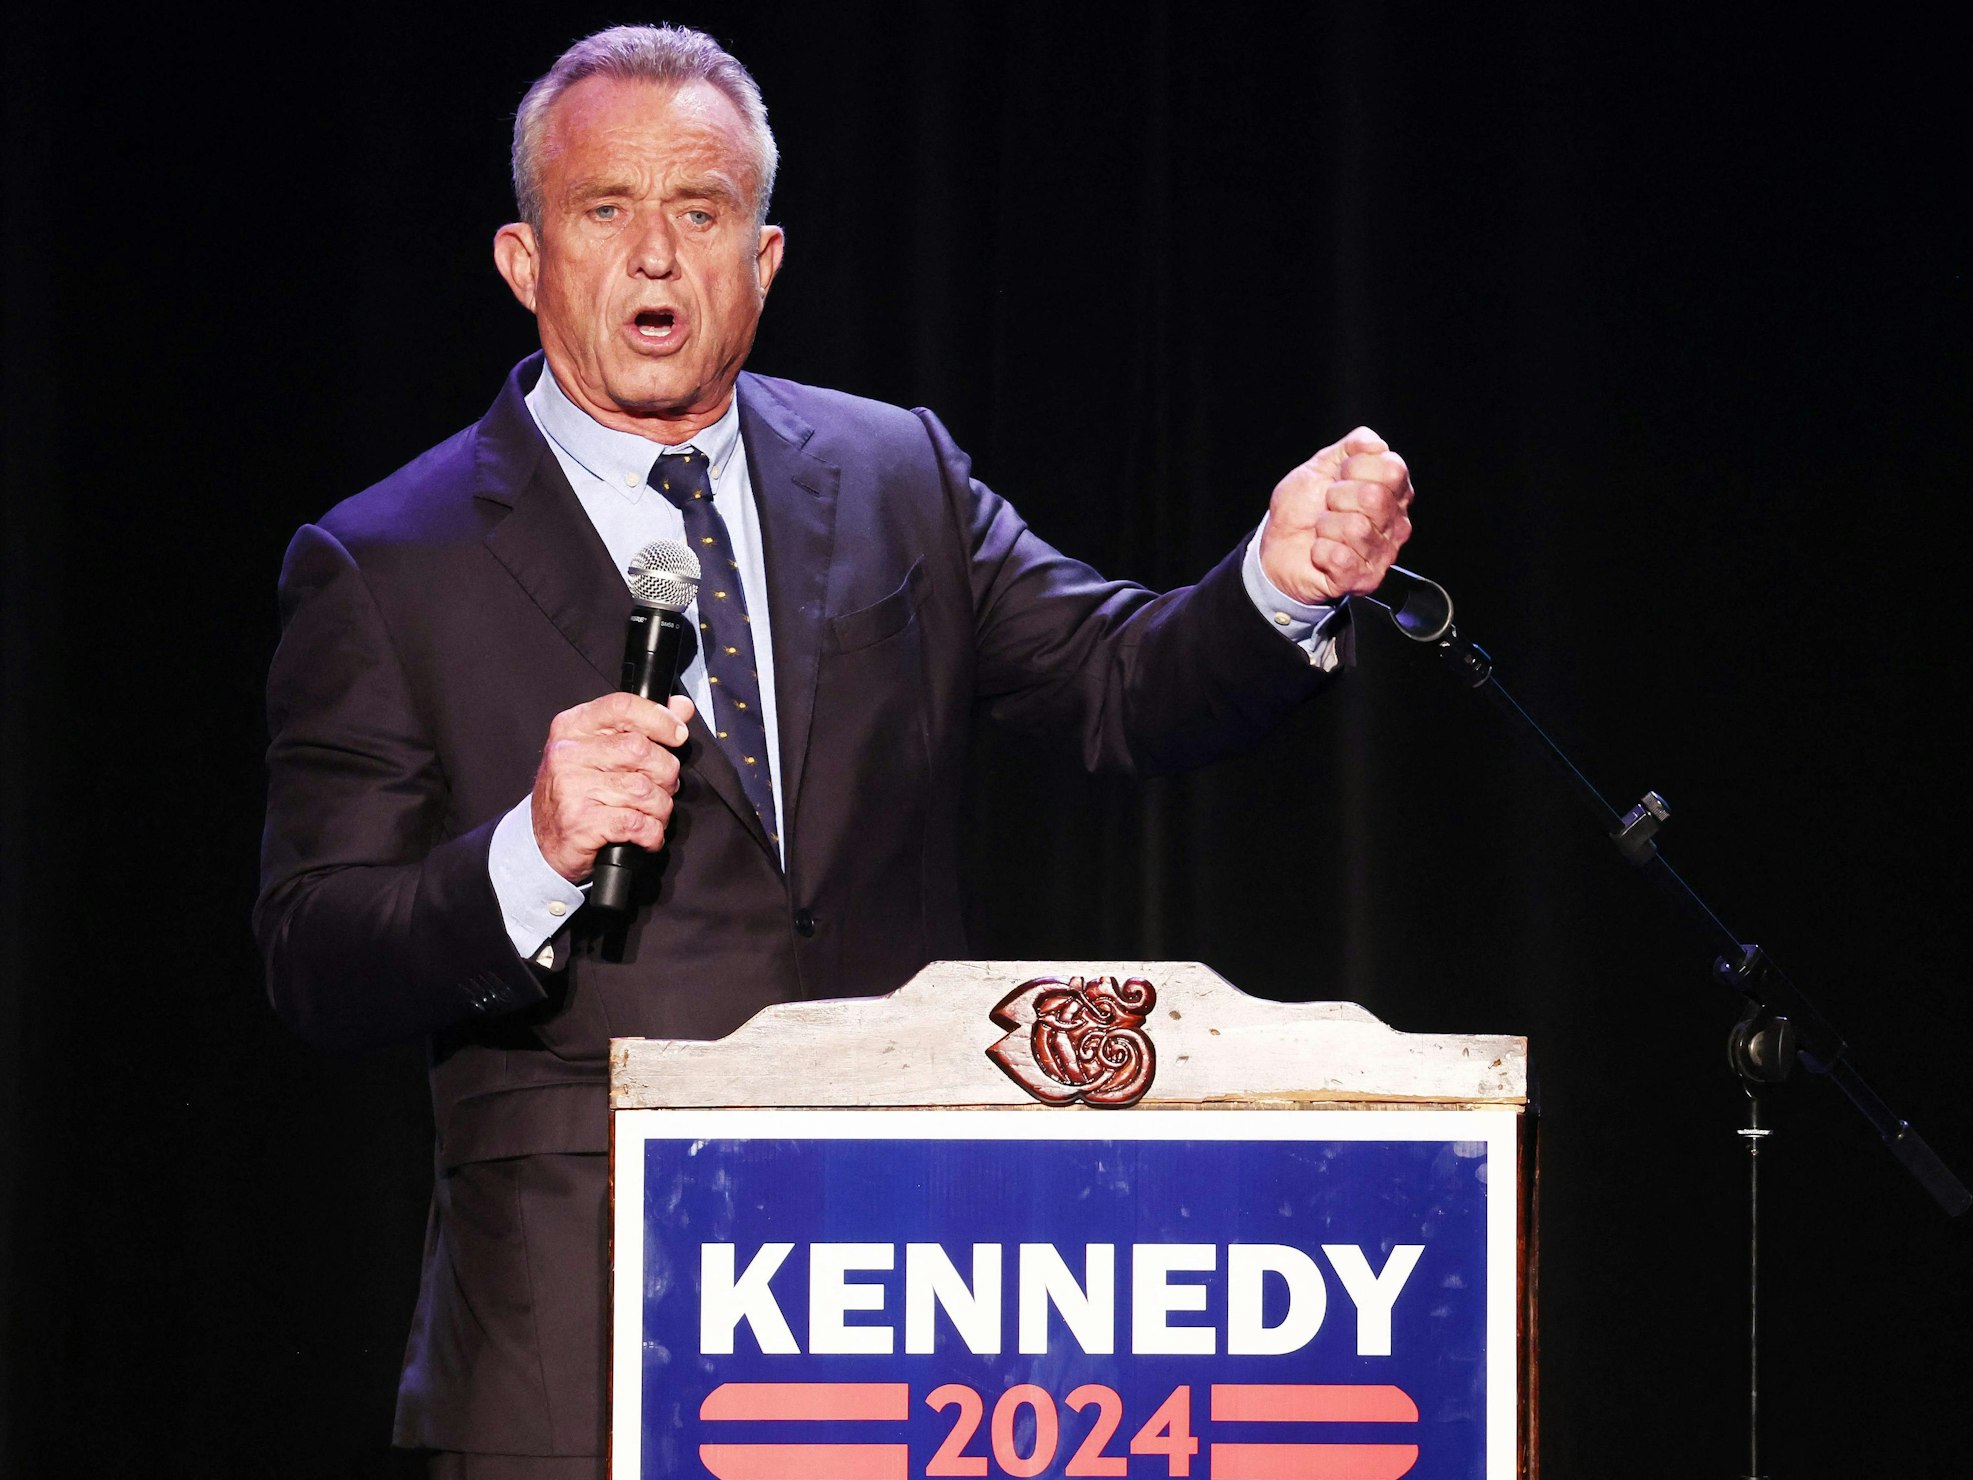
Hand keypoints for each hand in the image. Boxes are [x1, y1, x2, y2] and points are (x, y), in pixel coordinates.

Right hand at [531, 692, 694, 882]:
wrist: (542, 840)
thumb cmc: (577, 792)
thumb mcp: (602, 750)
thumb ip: (642, 726)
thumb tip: (681, 707)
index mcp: (573, 727)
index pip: (623, 706)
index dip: (659, 718)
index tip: (678, 734)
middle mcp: (568, 753)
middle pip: (641, 749)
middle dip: (666, 773)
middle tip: (662, 786)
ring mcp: (572, 787)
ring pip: (644, 790)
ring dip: (660, 808)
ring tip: (652, 813)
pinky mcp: (580, 822)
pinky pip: (637, 823)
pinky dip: (652, 833)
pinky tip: (645, 835)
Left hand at [1260, 426, 1415, 603]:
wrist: (1276, 547)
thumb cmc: (1302, 509)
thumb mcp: (1321, 466)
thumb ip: (1351, 446)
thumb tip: (1376, 444)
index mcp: (1391, 492)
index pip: (1392, 469)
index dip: (1355, 468)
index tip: (1337, 477)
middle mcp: (1394, 523)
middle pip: (1375, 498)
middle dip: (1337, 498)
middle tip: (1327, 507)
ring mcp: (1382, 553)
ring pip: (1356, 528)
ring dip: (1326, 527)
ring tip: (1323, 532)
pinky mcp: (1364, 579)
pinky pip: (1340, 557)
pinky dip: (1320, 552)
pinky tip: (1321, 553)